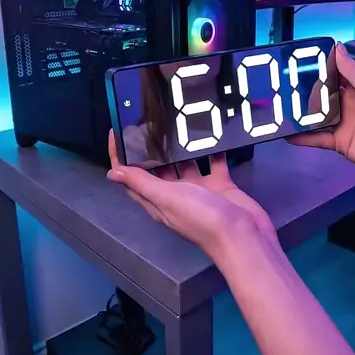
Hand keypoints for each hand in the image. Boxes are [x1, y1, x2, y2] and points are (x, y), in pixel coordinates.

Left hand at [107, 132, 276, 261]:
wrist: (243, 235)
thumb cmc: (202, 218)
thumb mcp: (167, 198)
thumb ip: (141, 183)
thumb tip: (112, 173)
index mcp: (157, 200)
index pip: (131, 178)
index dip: (121, 157)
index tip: (117, 132)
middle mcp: (175, 195)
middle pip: (157, 168)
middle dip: (152, 146)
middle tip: (151, 118)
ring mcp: (199, 190)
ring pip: (186, 163)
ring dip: (183, 146)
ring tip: (180, 120)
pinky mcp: (219, 185)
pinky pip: (213, 162)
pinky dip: (213, 149)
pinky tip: (212, 132)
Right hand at [289, 43, 354, 184]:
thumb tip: (339, 48)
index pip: (335, 74)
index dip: (319, 68)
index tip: (298, 63)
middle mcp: (349, 104)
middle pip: (321, 95)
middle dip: (304, 91)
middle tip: (282, 86)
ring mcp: (343, 124)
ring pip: (316, 116)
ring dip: (300, 113)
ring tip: (280, 108)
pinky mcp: (339, 142)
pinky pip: (317, 138)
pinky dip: (303, 137)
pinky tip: (288, 134)